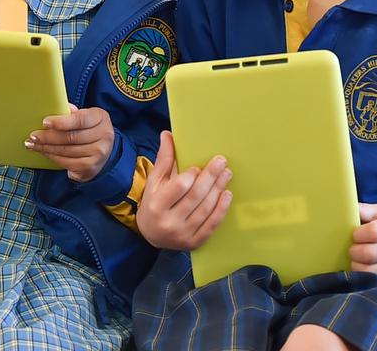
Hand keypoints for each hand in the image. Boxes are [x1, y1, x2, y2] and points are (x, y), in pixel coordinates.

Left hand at [24, 105, 116, 181]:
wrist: (104, 150)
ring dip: (46, 148)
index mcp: (100, 117)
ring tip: (33, 144)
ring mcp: (98, 153)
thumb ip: (72, 113)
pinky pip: (67, 162)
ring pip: (66, 151)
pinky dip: (53, 157)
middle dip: (48, 137)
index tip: (45, 122)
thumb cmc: (89, 129)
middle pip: (70, 137)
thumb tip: (56, 108)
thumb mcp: (85, 116)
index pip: (80, 120)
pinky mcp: (91, 167)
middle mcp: (104, 135)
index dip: (61, 122)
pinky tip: (44, 152)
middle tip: (33, 135)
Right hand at [136, 131, 232, 250]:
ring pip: (206, 209)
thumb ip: (163, 159)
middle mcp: (169, 222)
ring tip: (227, 174)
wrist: (150, 235)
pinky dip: (221, 209)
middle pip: (196, 196)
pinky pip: (212, 224)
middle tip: (222, 161)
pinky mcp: (195, 242)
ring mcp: (183, 234)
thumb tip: (168, 134)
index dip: (191, 175)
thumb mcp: (154, 181)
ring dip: (219, 189)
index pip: (179, 187)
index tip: (198, 167)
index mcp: (157, 204)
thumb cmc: (153, 203)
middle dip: (211, 177)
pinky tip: (227, 194)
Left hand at [350, 203, 376, 275]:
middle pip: (369, 253)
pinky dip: (363, 278)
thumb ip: (364, 210)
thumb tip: (346, 208)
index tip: (354, 235)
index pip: (374, 232)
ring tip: (355, 260)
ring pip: (370, 271)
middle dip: (354, 252)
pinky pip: (375, 281)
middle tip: (352, 250)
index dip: (358, 234)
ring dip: (356, 266)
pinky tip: (362, 271)